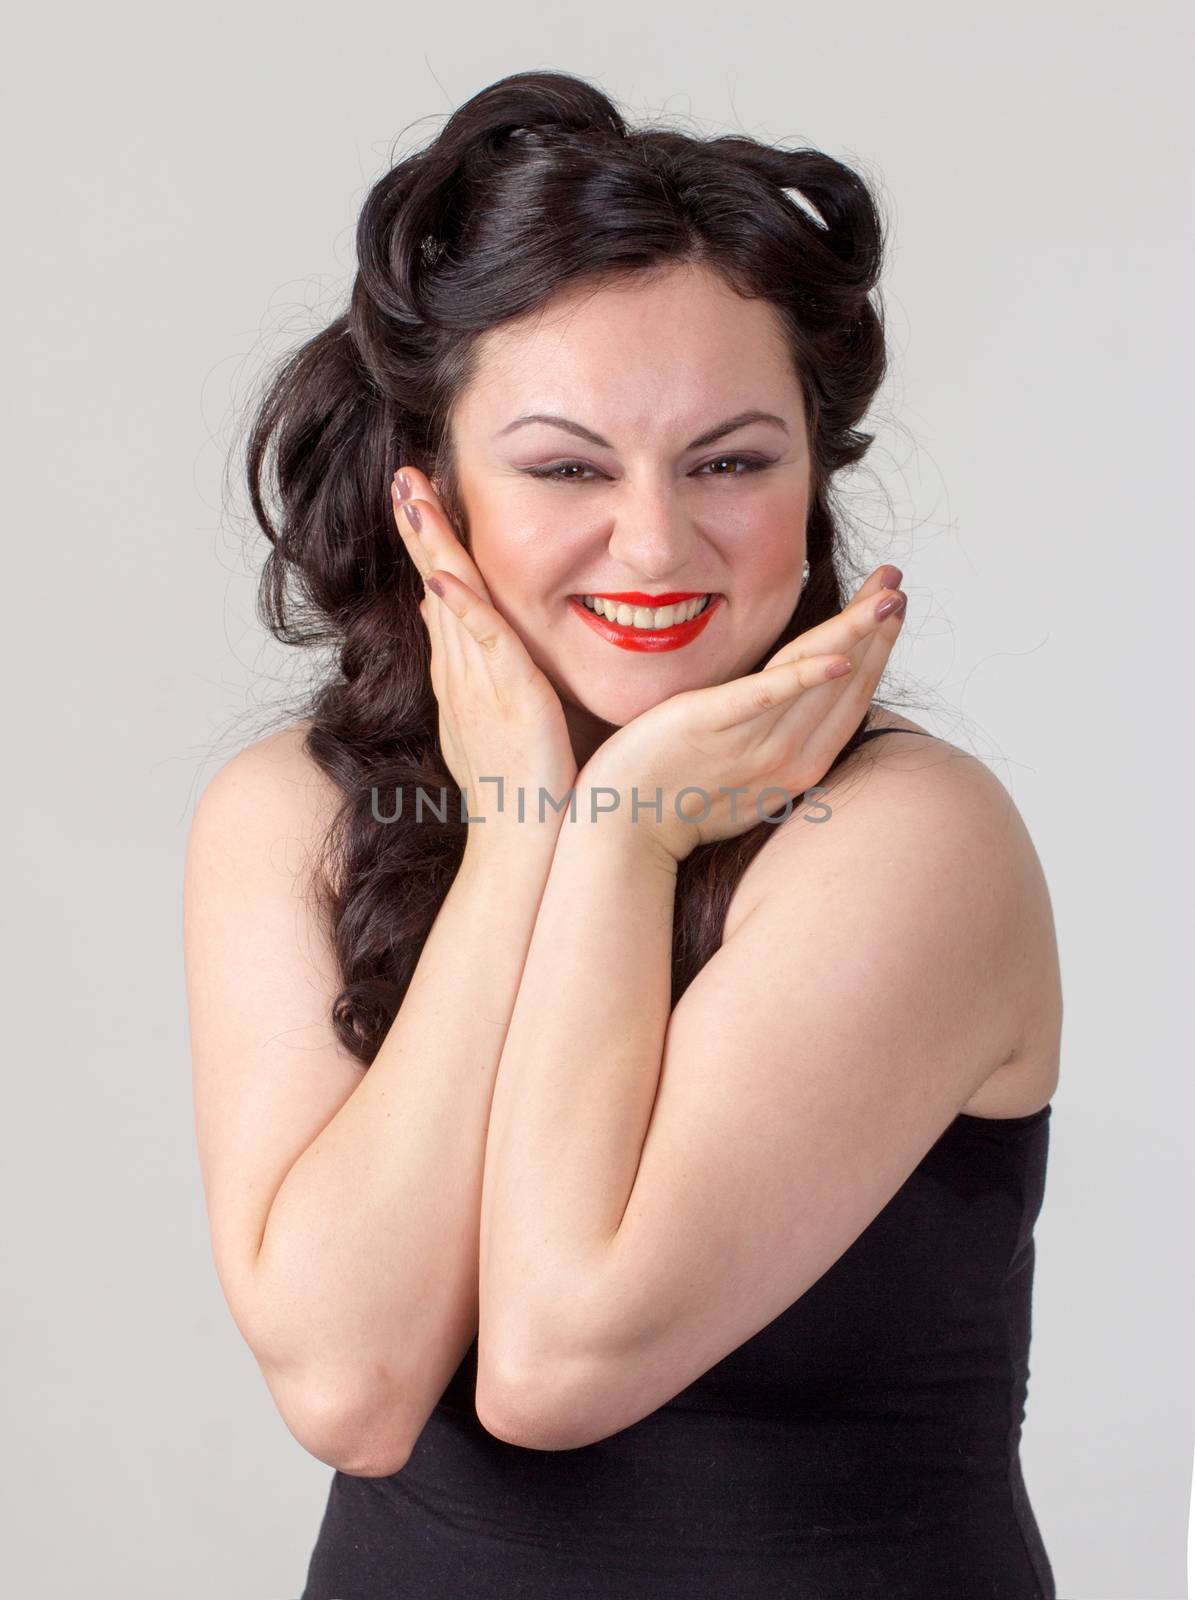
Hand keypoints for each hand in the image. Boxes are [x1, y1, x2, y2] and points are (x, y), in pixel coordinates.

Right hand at [389, 467, 578, 832]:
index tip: (420, 501)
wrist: (525, 847)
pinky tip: (444, 571)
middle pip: (434, 585)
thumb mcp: (503, 727)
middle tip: (403, 475)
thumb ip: (490, 680)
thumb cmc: (528, 796)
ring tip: (413, 494)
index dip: (430, 548)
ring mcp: (478, 686)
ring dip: (431, 546)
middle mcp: (462, 676)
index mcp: (465, 680)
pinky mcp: (505, 700)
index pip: (444, 599)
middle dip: (418, 529)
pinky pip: (480, 642)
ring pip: (450, 601)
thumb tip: (471, 636)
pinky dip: (462, 604)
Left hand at [576, 564, 908, 863]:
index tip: (891, 605)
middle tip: (897, 581)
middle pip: (844, 684)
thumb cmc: (676, 802)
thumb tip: (794, 705)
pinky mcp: (709, 726)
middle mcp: (785, 759)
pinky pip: (762, 699)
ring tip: (885, 595)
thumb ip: (775, 741)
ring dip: (855, 635)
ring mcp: (750, 743)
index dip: (876, 651)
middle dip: (876, 630)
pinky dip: (802, 679)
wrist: (622, 833)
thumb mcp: (743, 777)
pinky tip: (835, 658)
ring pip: (817, 682)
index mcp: (798, 768)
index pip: (850, 699)